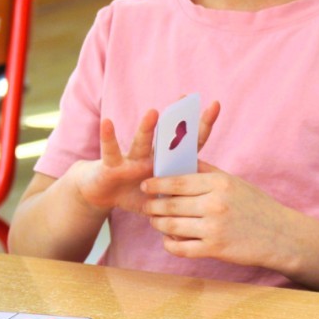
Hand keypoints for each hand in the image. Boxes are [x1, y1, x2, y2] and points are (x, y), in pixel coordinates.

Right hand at [73, 101, 218, 215]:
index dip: (202, 126)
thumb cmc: (135, 193)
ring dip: (147, 130)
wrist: (102, 193)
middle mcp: (152, 156)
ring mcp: (132, 158)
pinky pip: (111, 151)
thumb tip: (206, 219)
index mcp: (168, 164)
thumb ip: (179, 203)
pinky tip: (108, 122)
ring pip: (141, 143)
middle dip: (179, 120)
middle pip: (168, 138)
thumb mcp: (162, 200)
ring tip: (154, 113)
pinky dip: (109, 137)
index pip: (189, 144)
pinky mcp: (112, 164)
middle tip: (187, 99)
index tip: (216, 105)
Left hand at [140, 159, 290, 268]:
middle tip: (146, 206)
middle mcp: (215, 204)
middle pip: (169, 204)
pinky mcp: (214, 249)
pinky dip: (169, 244)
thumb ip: (208, 172)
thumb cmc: (258, 207)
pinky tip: (169, 239)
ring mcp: (214, 228)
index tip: (146, 185)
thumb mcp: (236, 183)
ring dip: (157, 224)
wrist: (281, 236)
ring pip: (170, 226)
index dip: (156, 184)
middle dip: (152, 206)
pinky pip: (180, 248)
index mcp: (220, 184)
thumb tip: (181, 161)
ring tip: (155, 222)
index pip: (177, 182)